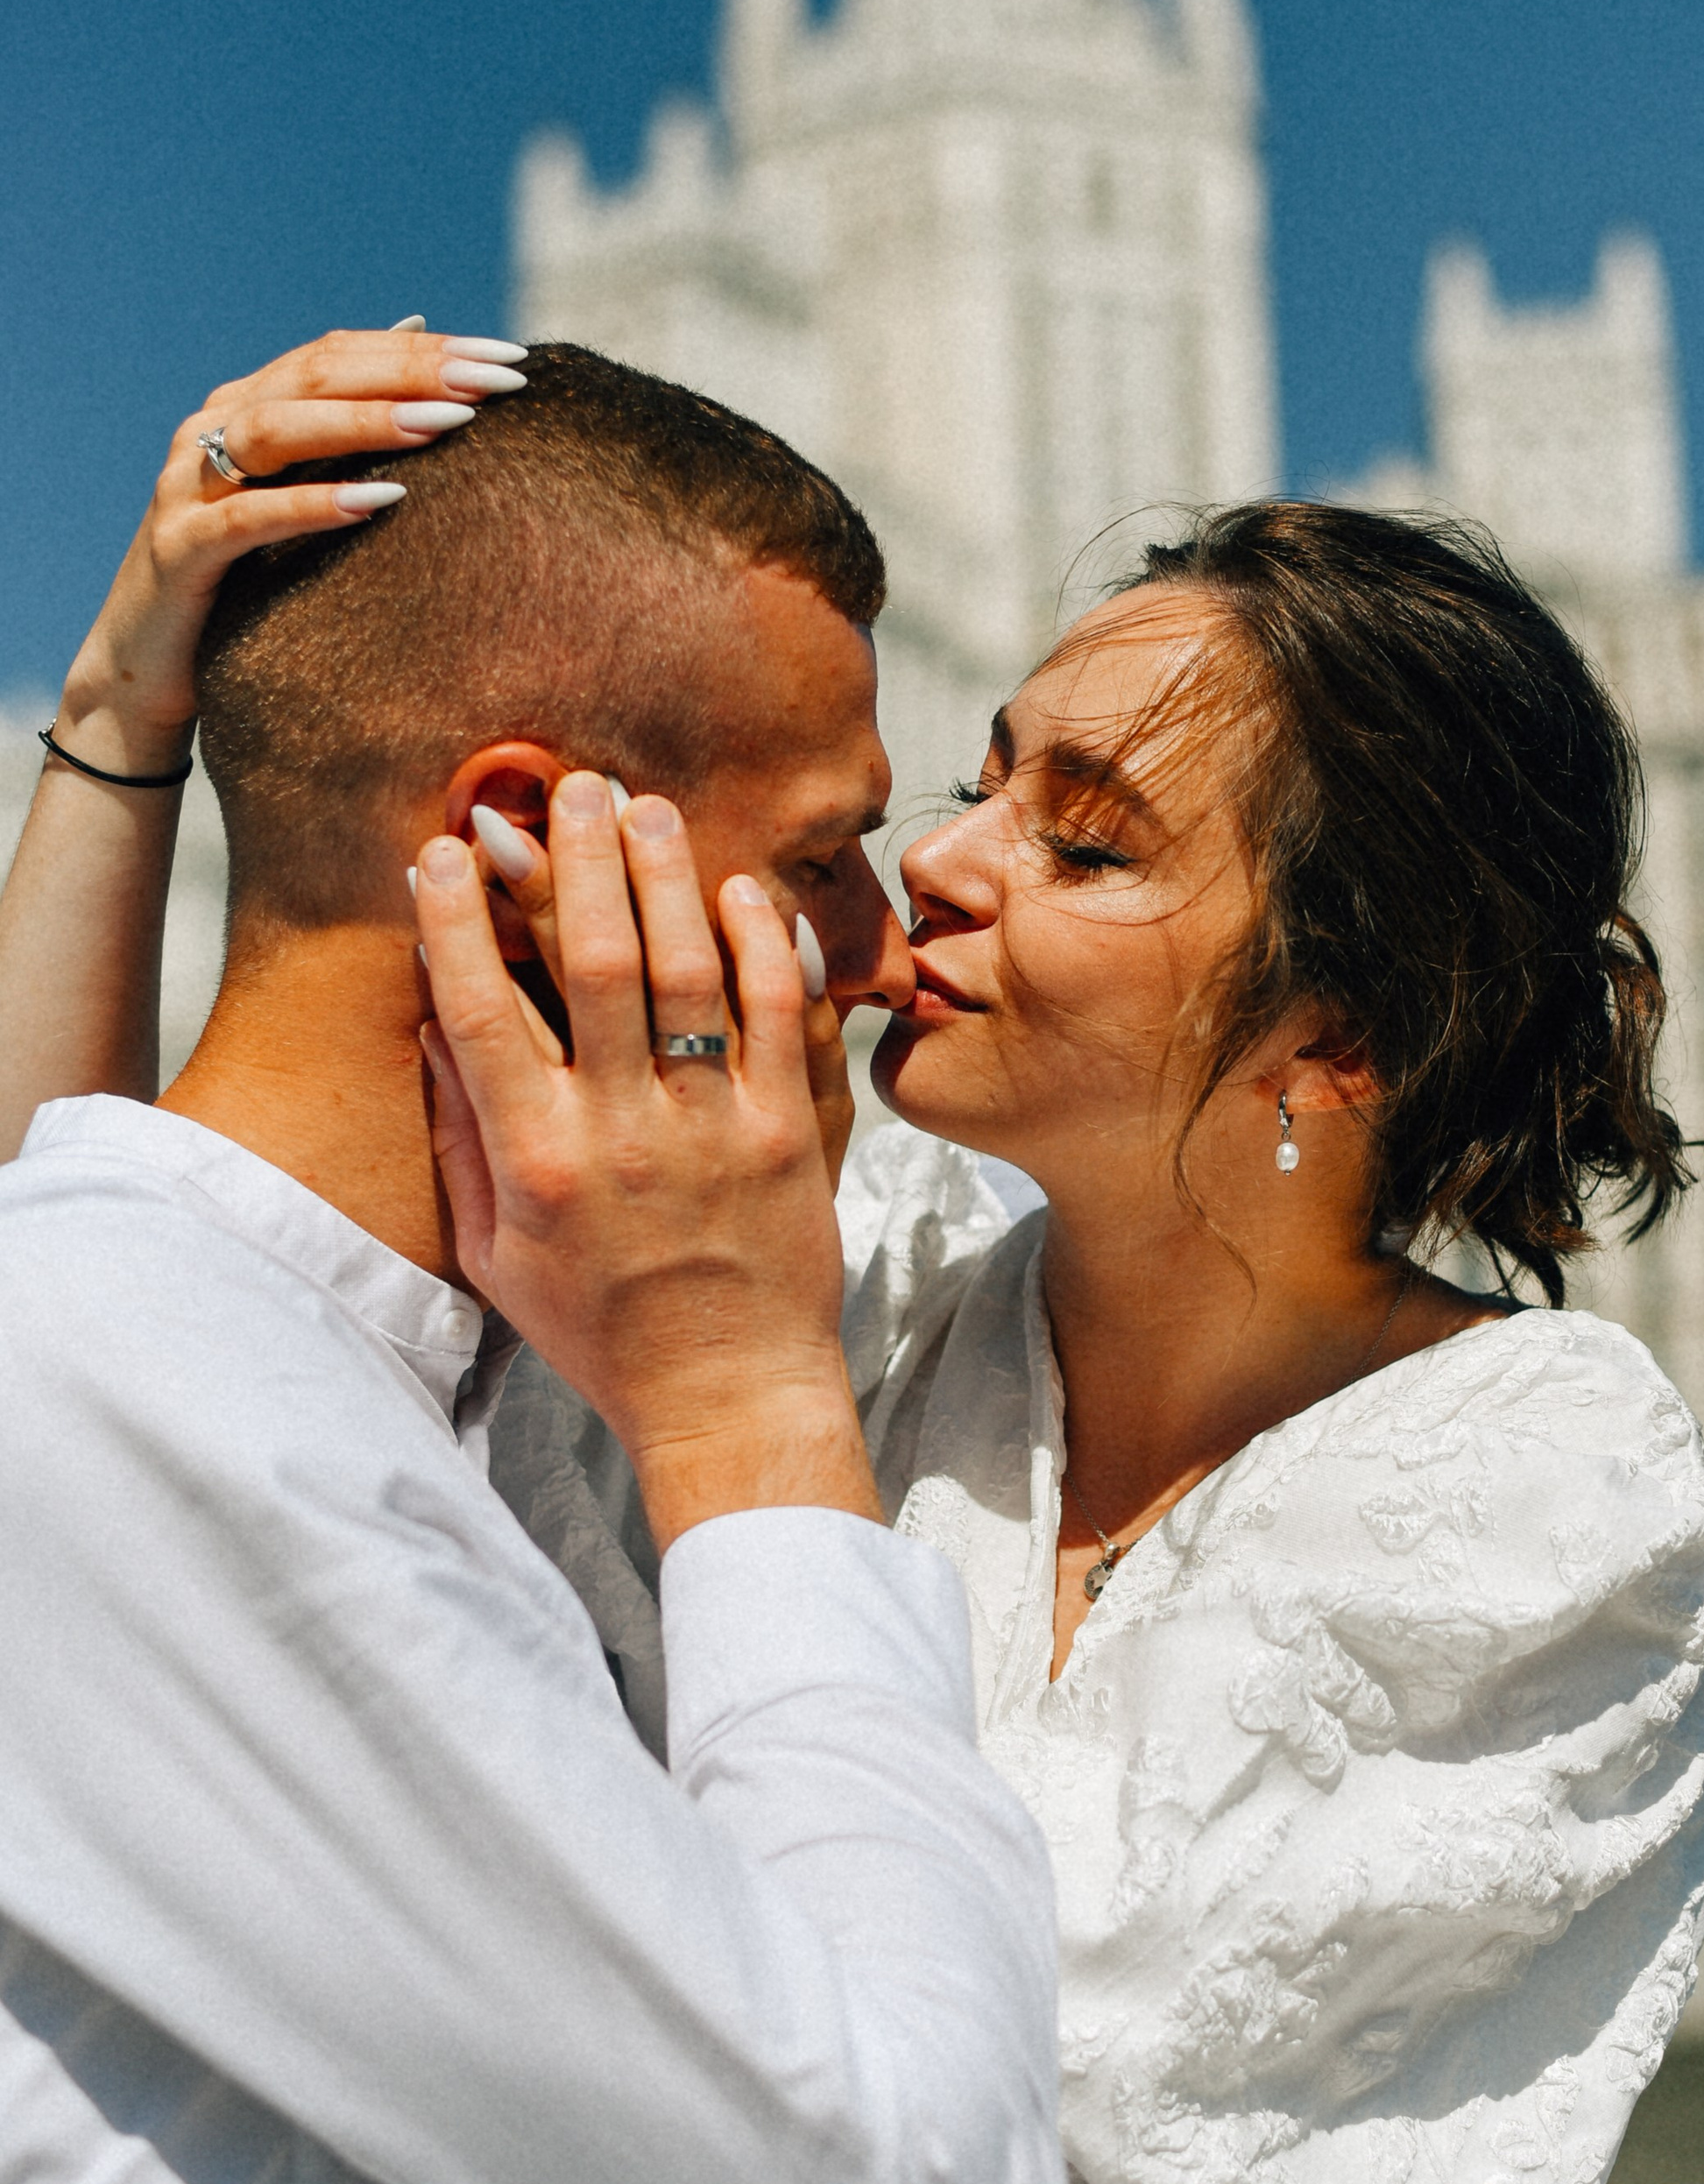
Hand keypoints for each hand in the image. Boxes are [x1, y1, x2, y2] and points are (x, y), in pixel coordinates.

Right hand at [55, 321, 525, 777]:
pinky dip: (312, 504)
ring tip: (448, 423)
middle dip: (411, 372)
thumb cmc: (245, 575)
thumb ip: (349, 421)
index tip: (509, 359)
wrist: (151, 661)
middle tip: (495, 381)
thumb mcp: (301, 492)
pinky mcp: (179, 548)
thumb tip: (418, 329)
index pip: (340, 353)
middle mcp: (213, 428)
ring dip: (367, 422)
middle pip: (316, 376)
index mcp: (247, 404)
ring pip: (277, 430)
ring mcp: (188, 485)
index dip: (425, 350)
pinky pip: (250, 518)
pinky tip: (379, 500)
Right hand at [416, 772, 878, 1547]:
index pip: (482, 1011)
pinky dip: (758, 944)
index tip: (446, 848)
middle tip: (573, 786)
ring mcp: (712, 1128)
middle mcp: (622, 1133)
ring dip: (665, 875)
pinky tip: (738, 891)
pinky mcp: (789, 1133)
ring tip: (649, 807)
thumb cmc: (601, 1331)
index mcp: (537, 1161)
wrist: (728, 1398)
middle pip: (593, 962)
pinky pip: (776, 1015)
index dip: (459, 921)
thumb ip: (463, 1139)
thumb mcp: (496, 1252)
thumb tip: (433, 1026)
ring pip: (687, 969)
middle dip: (576, 859)